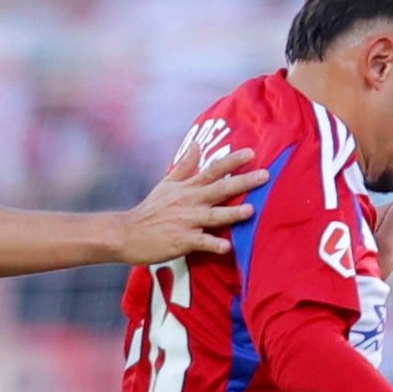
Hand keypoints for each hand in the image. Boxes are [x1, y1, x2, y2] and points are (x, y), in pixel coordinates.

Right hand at [118, 145, 264, 266]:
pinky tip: (226, 247)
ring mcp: (186, 221)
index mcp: (188, 188)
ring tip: (250, 211)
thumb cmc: (151, 210)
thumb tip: (196, 144)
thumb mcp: (166, 183)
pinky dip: (213, 244)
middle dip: (243, 182)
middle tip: (265, 175)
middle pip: (220, 189)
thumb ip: (185, 166)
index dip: (233, 161)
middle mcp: (190, 201)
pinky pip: (201, 242)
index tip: (252, 152)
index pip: (213, 170)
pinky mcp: (182, 241)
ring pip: (213, 216)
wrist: (128, 233)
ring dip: (232, 213)